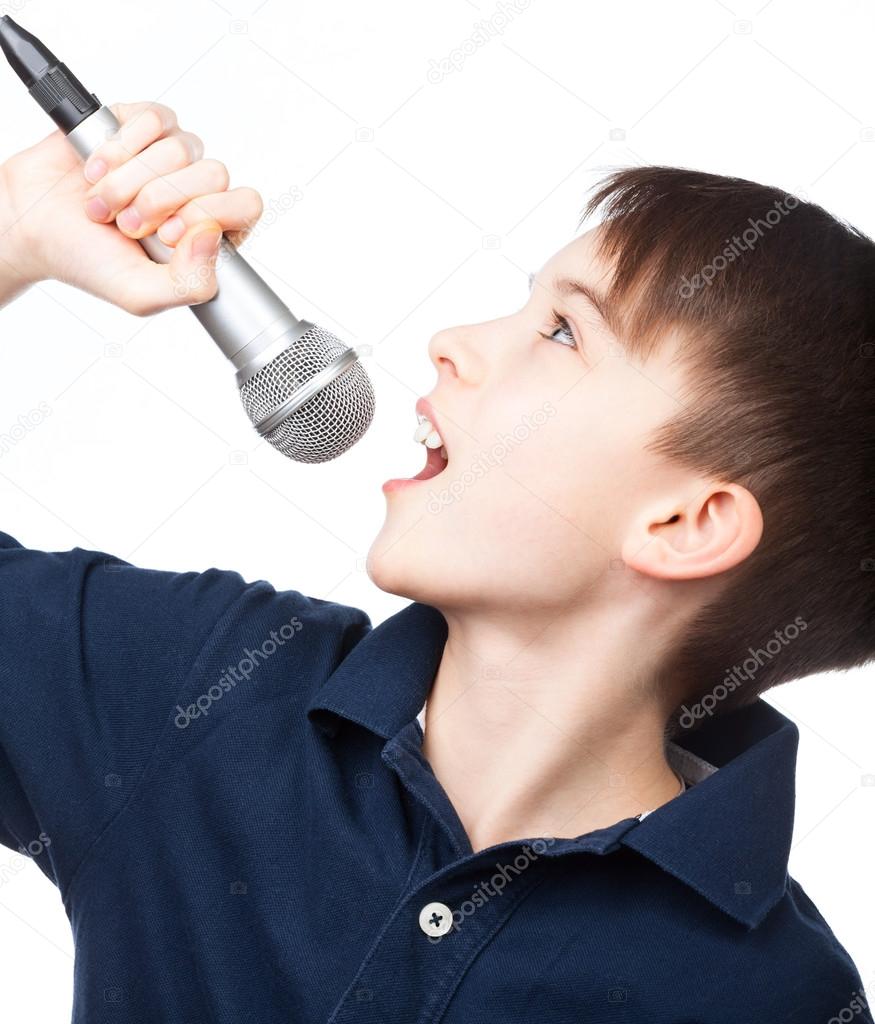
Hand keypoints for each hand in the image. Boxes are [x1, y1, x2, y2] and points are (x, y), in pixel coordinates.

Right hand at [0, 101, 262, 315]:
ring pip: (182, 149)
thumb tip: (213, 236)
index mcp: (210, 231)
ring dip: (132, 182)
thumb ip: (189, 284)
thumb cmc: (89, 261)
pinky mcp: (141, 124)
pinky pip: (154, 121)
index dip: (208, 215)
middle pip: (215, 174)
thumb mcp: (141, 295)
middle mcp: (196, 190)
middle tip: (128, 225)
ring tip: (105, 204)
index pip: (245, 205)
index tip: (166, 236)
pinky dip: (120, 150)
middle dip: (163, 201)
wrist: (32, 225)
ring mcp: (171, 155)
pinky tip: (96, 172)